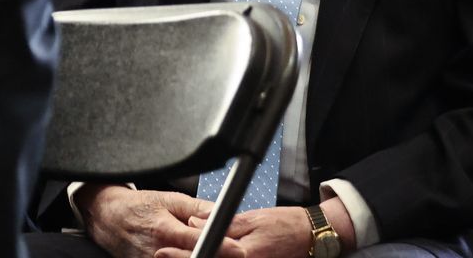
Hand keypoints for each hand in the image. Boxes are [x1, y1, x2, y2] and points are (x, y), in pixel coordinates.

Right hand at [77, 186, 243, 257]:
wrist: (108, 218)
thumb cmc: (140, 207)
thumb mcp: (169, 199)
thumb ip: (198, 208)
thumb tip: (225, 214)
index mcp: (165, 229)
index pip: (198, 241)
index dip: (222, 247)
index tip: (239, 250)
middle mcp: (158, 251)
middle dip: (215, 257)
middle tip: (232, 254)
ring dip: (200, 257)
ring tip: (207, 250)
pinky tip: (188, 254)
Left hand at [170, 205, 310, 257]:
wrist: (309, 236)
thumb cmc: (284, 224)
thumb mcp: (251, 218)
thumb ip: (222, 222)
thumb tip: (194, 221)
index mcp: (242, 252)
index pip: (205, 253)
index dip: (181, 254)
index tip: (163, 252)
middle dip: (187, 257)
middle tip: (165, 254)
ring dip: (199, 256)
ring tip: (181, 253)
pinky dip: (214, 257)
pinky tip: (203, 252)